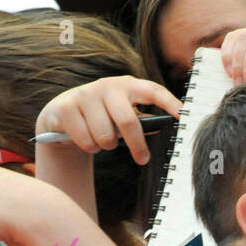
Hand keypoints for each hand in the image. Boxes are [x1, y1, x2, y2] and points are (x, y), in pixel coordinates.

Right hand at [37, 74, 182, 165]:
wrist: (63, 115)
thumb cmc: (102, 116)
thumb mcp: (123, 115)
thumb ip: (143, 120)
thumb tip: (163, 126)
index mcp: (127, 85)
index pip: (151, 90)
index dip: (168, 101)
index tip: (183, 115)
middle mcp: (107, 86)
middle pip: (128, 121)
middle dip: (136, 145)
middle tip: (143, 160)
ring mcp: (85, 95)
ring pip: (105, 136)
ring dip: (106, 145)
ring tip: (103, 140)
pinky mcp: (66, 108)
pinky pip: (87, 141)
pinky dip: (89, 147)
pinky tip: (85, 139)